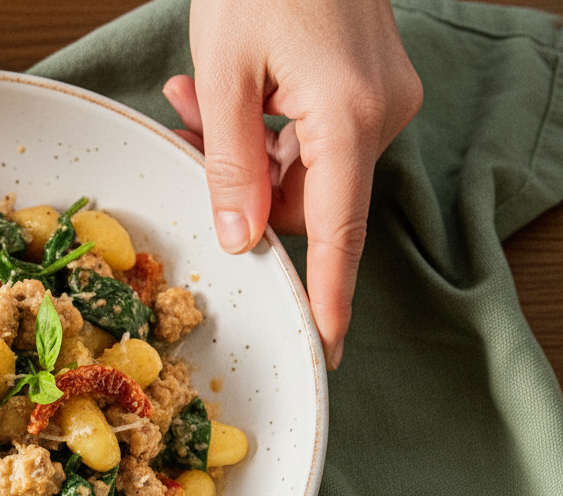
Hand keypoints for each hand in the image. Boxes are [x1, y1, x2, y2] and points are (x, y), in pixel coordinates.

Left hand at [167, 0, 422, 368]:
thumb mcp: (225, 74)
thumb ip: (230, 164)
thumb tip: (240, 238)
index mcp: (349, 120)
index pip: (338, 234)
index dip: (327, 297)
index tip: (323, 349)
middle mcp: (380, 115)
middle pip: (307, 199)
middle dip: (241, 189)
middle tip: (187, 142)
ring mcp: (381, 98)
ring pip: (303, 165)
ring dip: (243, 150)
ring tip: (190, 98)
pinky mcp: (368, 85)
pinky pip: (313, 132)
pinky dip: (265, 126)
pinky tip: (220, 91)